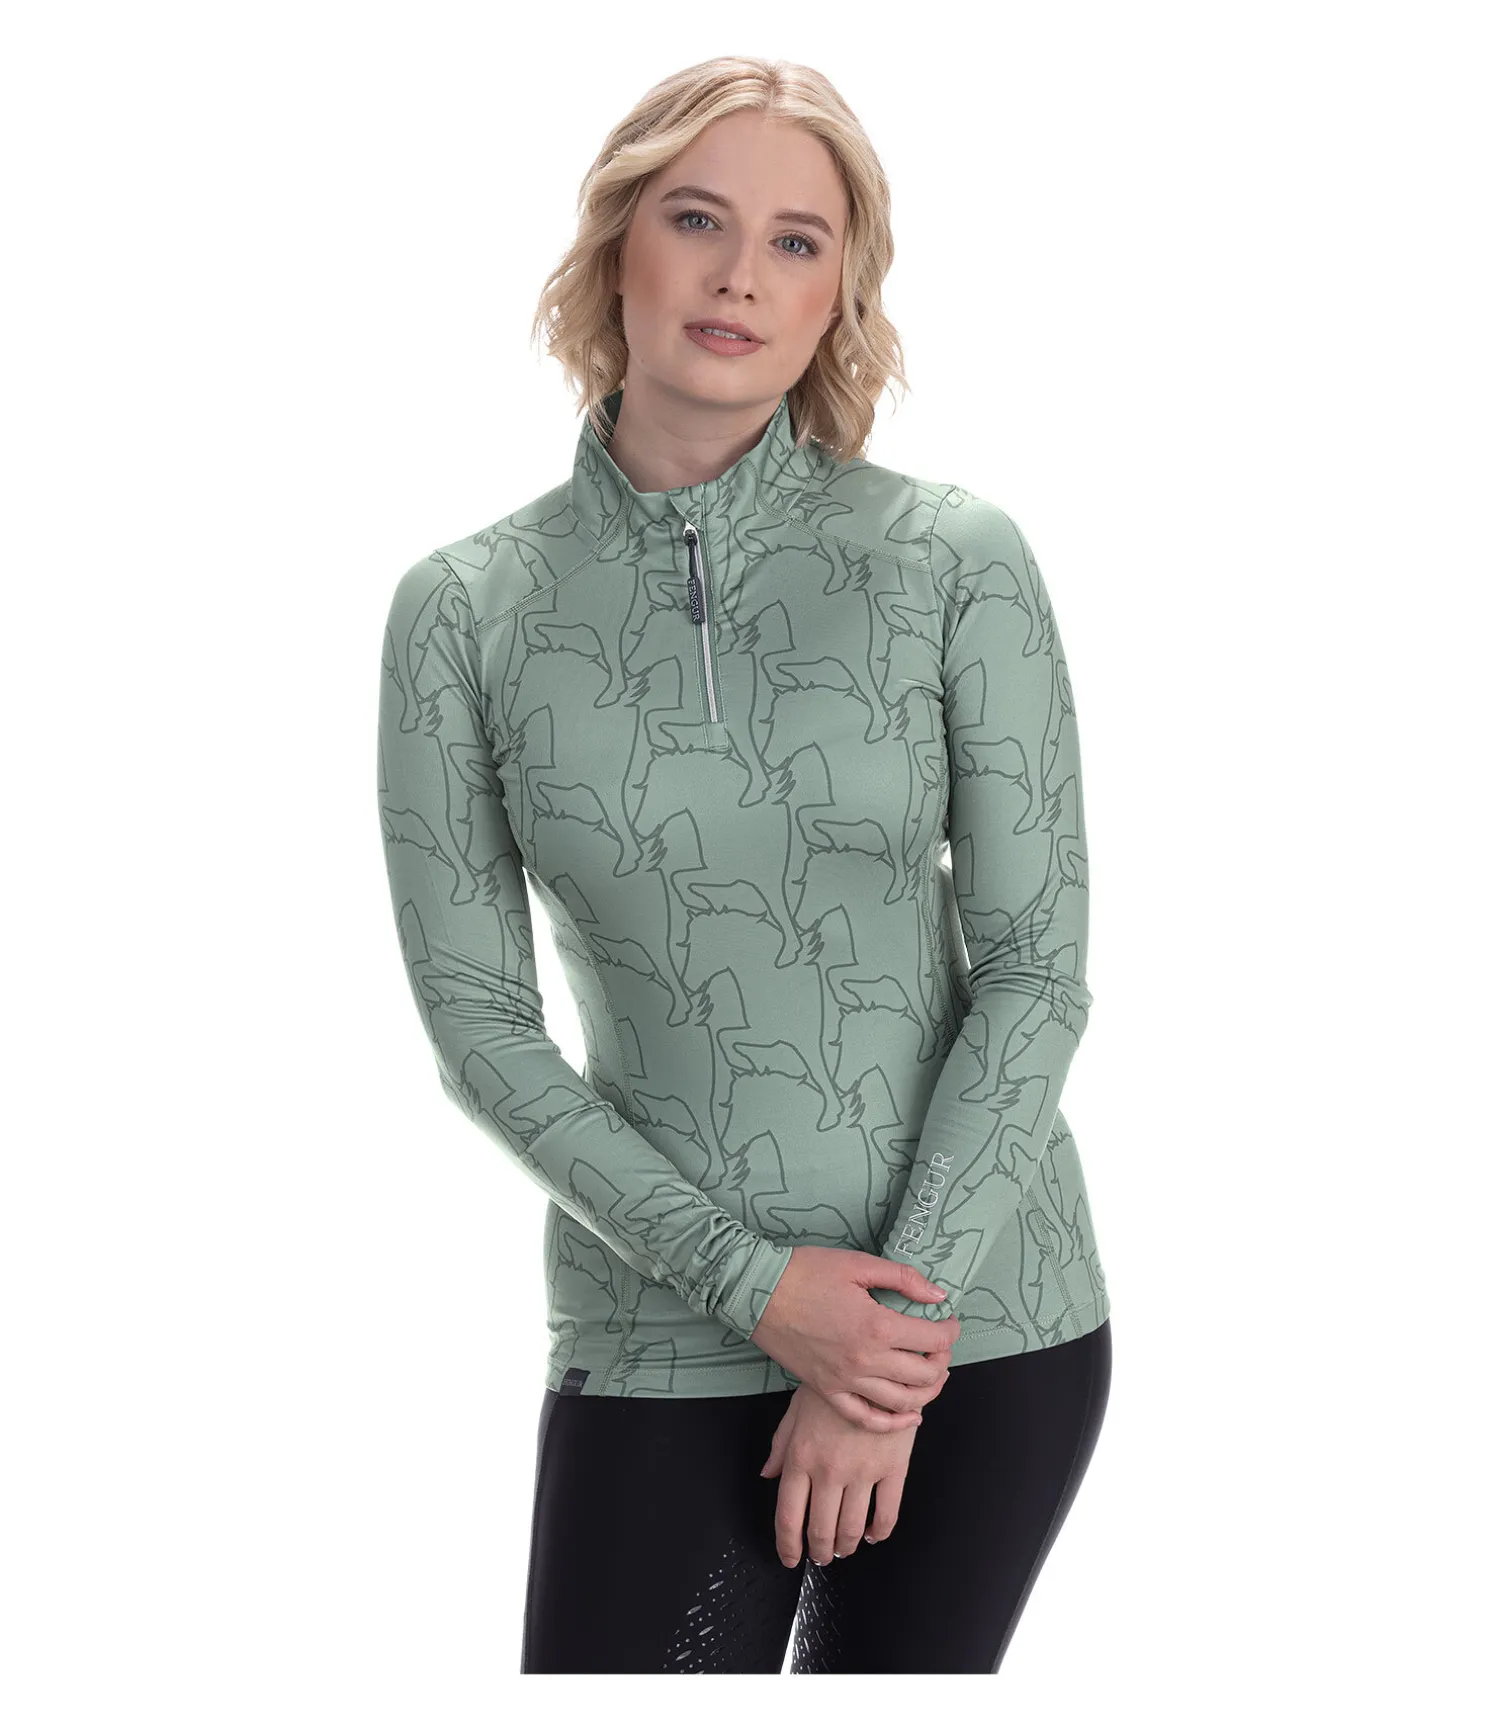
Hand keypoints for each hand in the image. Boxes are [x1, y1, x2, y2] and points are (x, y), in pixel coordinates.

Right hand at [750, 1246, 959, 1429]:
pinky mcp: (826, 1389)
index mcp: (877, 1326)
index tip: (950, 1322)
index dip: (949, 1331)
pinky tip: (908, 1417)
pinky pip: (864, 1418)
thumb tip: (937, 1296)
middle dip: (941, 1361)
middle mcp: (865, 1360)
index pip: (931, 1339)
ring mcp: (845, 1380)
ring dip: (926, 1393)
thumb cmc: (805, 1272)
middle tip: (941, 1347)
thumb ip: (902, 1279)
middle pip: (922, 1374)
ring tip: (933, 1378)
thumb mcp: (858, 1264)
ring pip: (900, 1402)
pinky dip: (891, 1424)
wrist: (757, 1291)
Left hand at [759, 1380, 921, 1566]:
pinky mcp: (893, 1468)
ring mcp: (863, 1471)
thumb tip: (767, 1475)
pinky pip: (887, 1514)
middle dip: (819, 1551)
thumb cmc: (834, 1385)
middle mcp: (830, 1470)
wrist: (877, 1364)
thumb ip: (780, 1446)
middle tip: (820, 1556)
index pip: (788, 1516)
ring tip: (843, 1548)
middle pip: (820, 1530)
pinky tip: (874, 1533)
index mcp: (801, 1457)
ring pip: (852, 1529)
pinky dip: (880, 1532)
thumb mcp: (797, 1409)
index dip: (787, 1545)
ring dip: (846, 1547)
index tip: (789, 1557)